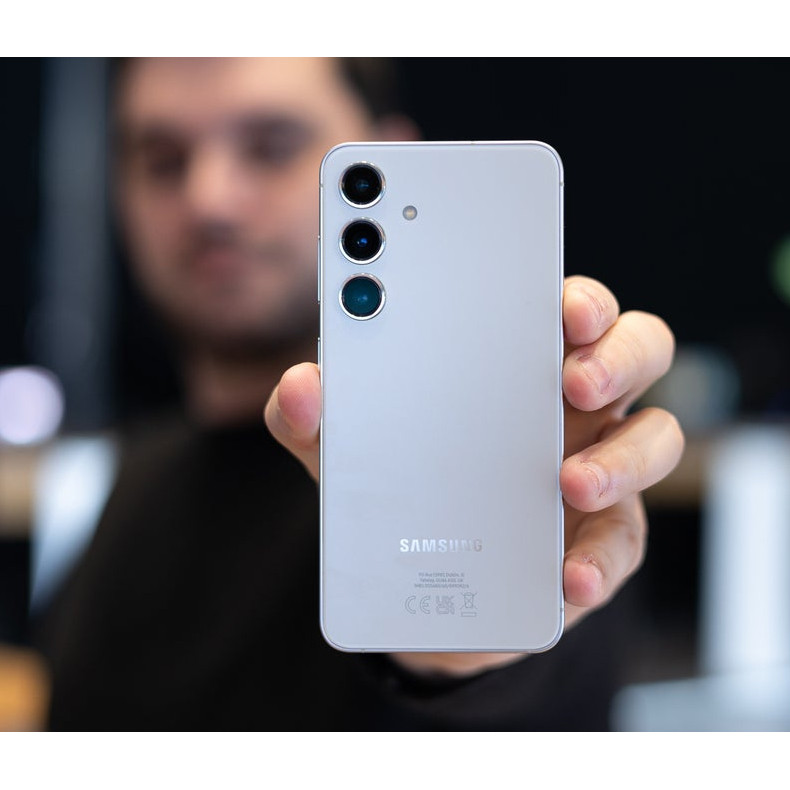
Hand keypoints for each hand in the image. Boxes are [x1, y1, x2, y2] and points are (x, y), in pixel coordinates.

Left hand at [264, 275, 683, 677]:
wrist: (422, 590)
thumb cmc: (398, 491)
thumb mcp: (349, 452)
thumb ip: (314, 417)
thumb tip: (300, 387)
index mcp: (516, 364)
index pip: (563, 308)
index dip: (576, 296)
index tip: (561, 305)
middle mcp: (571, 406)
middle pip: (635, 349)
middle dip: (618, 353)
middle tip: (574, 377)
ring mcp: (597, 468)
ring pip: (655, 438)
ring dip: (623, 457)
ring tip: (570, 483)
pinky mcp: (603, 539)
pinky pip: (625, 541)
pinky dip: (602, 558)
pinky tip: (569, 576)